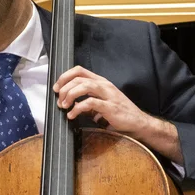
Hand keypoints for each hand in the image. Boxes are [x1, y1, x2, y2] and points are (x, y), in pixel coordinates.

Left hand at [54, 64, 179, 160]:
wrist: (138, 123)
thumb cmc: (119, 114)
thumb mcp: (100, 105)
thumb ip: (86, 102)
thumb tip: (68, 103)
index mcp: (101, 82)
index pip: (79, 70)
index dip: (65, 77)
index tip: (56, 88)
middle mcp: (104, 85)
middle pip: (78, 78)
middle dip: (64, 89)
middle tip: (59, 101)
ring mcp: (108, 95)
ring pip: (84, 86)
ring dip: (70, 95)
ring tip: (64, 106)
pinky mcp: (110, 107)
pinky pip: (90, 103)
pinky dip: (77, 108)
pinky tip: (72, 115)